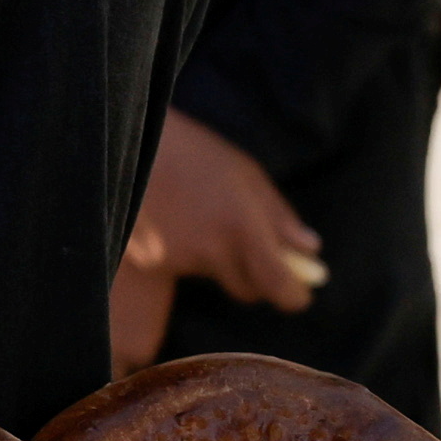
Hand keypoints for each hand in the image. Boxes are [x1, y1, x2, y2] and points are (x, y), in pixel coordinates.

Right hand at [114, 111, 319, 370]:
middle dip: (256, 278)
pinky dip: (186, 251)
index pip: (278, 285)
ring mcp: (180, 259)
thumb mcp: (246, 175)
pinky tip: (175, 218)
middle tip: (257, 255)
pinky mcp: (153, 262)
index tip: (300, 294)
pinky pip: (183, 267)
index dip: (294, 297)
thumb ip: (279, 216)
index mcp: (243, 227)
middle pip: (246, 290)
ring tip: (202, 216)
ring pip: (213, 275)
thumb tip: (310, 249)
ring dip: (218, 259)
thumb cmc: (197, 154)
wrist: (130, 143)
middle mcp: (212, 250)